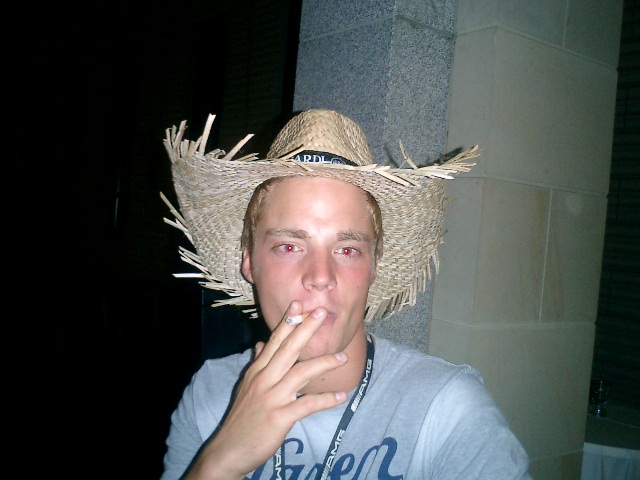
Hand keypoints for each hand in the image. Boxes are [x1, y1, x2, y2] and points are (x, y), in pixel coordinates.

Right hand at [182, 301, 348, 479]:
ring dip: (324, 363)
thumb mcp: (246, 387)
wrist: (229, 450)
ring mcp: (272, 398)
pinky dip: (325, 400)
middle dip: (305, 329)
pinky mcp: (280, 417)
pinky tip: (341, 396)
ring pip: (300, 373)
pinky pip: (307, 405)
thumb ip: (257, 363)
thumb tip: (262, 343)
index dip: (287, 321)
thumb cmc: (242, 418)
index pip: (274, 341)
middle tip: (321, 313)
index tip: (299, 303)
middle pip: (288, 349)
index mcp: (257, 371)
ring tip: (343, 357)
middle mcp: (264, 380)